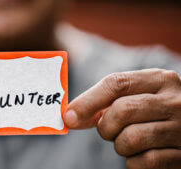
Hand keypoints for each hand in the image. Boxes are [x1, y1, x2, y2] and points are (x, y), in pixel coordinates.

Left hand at [64, 69, 180, 168]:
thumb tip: (70, 115)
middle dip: (105, 126)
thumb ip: (104, 102)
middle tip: (109, 131)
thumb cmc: (151, 114)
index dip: (88, 101)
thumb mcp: (135, 97)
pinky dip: (134, 162)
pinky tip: (143, 154)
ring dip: (120, 145)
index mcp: (161, 79)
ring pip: (131, 138)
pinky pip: (144, 162)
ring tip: (130, 141)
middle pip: (121, 110)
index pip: (117, 83)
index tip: (68, 117)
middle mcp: (175, 101)